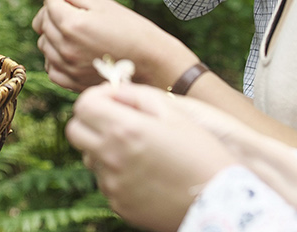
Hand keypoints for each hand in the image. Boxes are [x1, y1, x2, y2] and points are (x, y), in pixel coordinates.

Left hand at [31, 0, 196, 90]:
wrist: (152, 66)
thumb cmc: (133, 31)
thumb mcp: (106, 6)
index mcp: (72, 24)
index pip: (50, 0)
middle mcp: (65, 47)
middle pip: (43, 21)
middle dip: (52, 10)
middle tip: (69, 8)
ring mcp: (67, 67)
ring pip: (44, 44)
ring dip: (52, 34)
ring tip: (73, 30)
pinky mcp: (72, 82)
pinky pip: (51, 67)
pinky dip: (55, 57)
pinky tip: (71, 51)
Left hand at [67, 83, 236, 231]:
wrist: (221, 201)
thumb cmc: (201, 151)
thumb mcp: (173, 112)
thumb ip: (136, 95)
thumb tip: (113, 91)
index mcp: (124, 129)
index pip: (83, 105)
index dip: (96, 98)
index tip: (112, 100)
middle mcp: (111, 157)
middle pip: (75, 131)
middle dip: (91, 121)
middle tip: (116, 121)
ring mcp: (113, 184)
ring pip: (90, 158)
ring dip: (104, 148)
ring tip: (137, 149)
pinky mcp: (119, 205)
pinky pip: (106, 182)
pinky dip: (117, 173)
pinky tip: (146, 172)